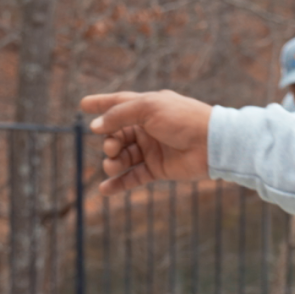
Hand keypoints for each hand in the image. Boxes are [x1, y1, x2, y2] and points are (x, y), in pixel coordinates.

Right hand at [81, 90, 212, 193]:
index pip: (118, 103)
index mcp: (147, 107)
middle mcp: (148, 128)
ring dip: (112, 162)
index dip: (101, 103)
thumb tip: (95, 127)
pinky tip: (105, 190)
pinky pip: (133, 177)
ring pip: (123, 157)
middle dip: (109, 142)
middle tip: (111, 148)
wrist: (211, 144)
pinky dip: (118, 184)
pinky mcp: (158, 169)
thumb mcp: (148, 108)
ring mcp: (152, 149)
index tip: (83, 104)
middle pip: (117, 135)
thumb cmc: (182, 119)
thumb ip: (119, 115)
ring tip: (112, 165)